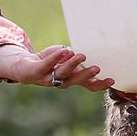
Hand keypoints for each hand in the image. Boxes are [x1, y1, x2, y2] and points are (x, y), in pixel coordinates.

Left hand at [0, 44, 114, 92]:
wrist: (24, 67)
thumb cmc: (50, 62)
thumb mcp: (66, 58)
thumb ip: (75, 57)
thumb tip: (87, 51)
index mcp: (72, 79)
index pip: (88, 85)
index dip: (99, 84)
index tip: (112, 80)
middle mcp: (61, 81)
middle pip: (75, 81)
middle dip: (86, 75)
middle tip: (97, 68)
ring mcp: (49, 78)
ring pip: (62, 74)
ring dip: (72, 65)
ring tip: (81, 55)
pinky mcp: (37, 72)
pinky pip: (47, 65)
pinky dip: (55, 58)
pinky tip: (63, 51)